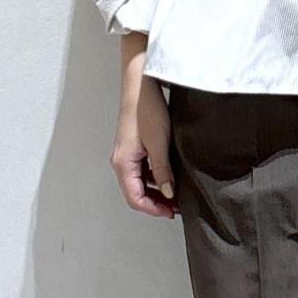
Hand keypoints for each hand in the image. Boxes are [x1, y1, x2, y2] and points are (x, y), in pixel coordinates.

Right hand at [110, 67, 177, 217]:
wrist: (141, 85)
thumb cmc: (146, 109)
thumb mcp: (159, 144)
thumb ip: (163, 171)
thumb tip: (168, 193)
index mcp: (123, 164)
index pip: (135, 198)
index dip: (153, 209)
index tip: (170, 212)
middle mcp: (121, 161)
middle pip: (136, 193)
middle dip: (156, 203)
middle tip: (176, 207)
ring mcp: (126, 154)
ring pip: (139, 183)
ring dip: (156, 191)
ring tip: (176, 194)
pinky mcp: (133, 148)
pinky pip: (142, 171)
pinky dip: (155, 178)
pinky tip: (169, 176)